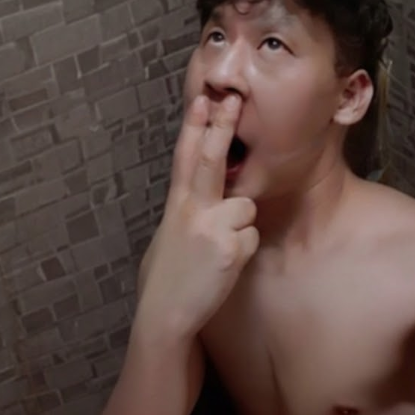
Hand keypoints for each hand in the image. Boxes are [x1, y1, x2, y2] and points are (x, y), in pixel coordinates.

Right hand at [138, 94, 258, 337]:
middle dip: (222, 127)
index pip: (185, 157)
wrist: (164, 314)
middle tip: (233, 100)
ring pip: (245, 207)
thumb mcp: (169, 236)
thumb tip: (204, 198)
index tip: (203, 100)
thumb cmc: (167, 277)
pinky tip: (223, 267)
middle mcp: (191, 210)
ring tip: (218, 251)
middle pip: (211, 160)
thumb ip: (187, 212)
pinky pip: (250, 237)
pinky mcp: (229, 248)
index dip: (194, 127)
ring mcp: (210, 227)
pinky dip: (243, 251)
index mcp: (176, 206)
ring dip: (239, 227)